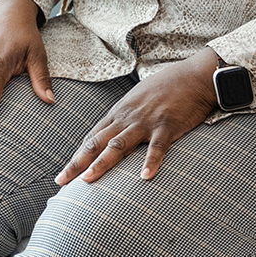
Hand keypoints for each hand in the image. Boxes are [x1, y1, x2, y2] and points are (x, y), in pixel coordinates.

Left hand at [57, 46, 223, 184]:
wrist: (193, 75)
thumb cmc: (166, 88)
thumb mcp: (138, 99)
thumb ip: (125, 117)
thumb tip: (114, 134)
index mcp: (119, 113)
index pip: (92, 138)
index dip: (77, 157)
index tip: (63, 174)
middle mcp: (127, 118)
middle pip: (97, 143)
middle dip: (78, 163)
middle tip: (61, 180)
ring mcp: (146, 122)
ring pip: (119, 145)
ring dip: (102, 163)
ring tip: (88, 180)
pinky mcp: (167, 126)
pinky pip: (158, 147)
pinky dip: (151, 162)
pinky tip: (145, 177)